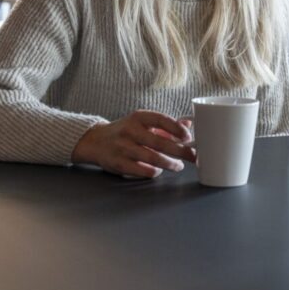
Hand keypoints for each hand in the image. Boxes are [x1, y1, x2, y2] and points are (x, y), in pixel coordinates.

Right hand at [71, 111, 195, 178]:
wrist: (96, 141)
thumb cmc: (126, 131)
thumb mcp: (142, 123)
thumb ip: (165, 125)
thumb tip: (188, 124)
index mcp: (138, 117)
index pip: (161, 119)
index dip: (177, 129)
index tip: (188, 137)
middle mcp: (130, 130)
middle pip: (160, 142)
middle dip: (180, 151)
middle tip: (192, 156)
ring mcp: (123, 147)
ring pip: (153, 158)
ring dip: (170, 164)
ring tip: (178, 165)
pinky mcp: (118, 163)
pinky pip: (141, 170)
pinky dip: (154, 171)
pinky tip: (159, 170)